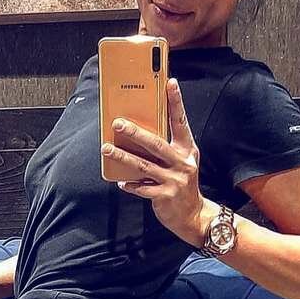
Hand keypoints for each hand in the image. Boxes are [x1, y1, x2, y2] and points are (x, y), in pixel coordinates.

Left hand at [100, 78, 217, 245]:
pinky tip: (120, 181)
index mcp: (186, 149)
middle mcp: (182, 162)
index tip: (170, 83)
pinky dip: (129, 184)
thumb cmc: (182, 184)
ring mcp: (174, 180)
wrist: (193, 215)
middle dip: (135, 132)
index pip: (180, 121)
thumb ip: (166, 149)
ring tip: (106, 149)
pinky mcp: (164, 196)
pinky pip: (141, 188)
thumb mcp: (180, 162)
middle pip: (155, 143)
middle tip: (117, 123)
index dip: (176, 102)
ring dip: (122, 157)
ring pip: (143, 165)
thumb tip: (138, 134)